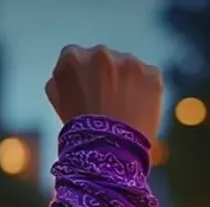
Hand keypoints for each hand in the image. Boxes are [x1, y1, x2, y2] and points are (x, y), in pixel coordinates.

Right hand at [45, 45, 162, 139]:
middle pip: (104, 60)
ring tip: (123, 111)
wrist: (110, 151)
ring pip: (127, 68)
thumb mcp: (57, 101)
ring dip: (126, 83)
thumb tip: (72, 71)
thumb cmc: (79, 130)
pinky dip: (146, 91)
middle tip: (107, 104)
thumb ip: (62, 78)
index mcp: (73, 57)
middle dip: (106, 76)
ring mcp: (128, 62)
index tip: (88, 92)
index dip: (83, 77)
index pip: (76, 58)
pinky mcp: (152, 73)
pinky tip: (138, 110)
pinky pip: (149, 78)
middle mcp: (100, 53)